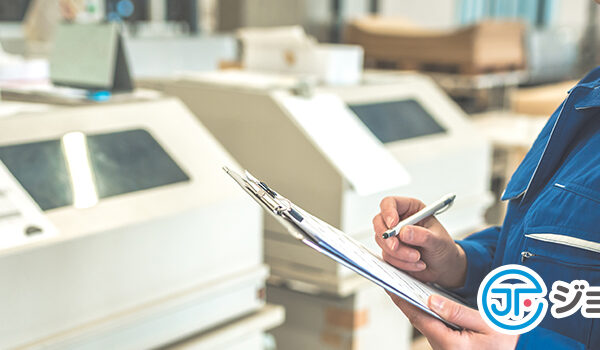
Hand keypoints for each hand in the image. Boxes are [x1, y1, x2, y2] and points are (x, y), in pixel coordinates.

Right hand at [373, 196, 466, 287]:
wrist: (445, 267)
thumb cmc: (443, 248)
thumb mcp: (438, 241)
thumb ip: (423, 235)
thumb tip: (404, 232)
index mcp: (411, 209)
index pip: (390, 203)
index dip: (388, 212)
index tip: (393, 225)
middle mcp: (399, 221)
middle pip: (379, 222)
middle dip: (387, 237)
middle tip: (396, 247)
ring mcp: (393, 237)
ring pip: (382, 241)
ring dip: (398, 253)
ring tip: (418, 258)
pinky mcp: (390, 251)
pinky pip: (387, 256)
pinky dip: (401, 263)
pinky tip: (417, 264)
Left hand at [389, 293, 518, 349]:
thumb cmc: (505, 343)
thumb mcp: (487, 324)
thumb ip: (458, 312)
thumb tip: (432, 300)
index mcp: (451, 343)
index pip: (419, 318)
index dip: (403, 301)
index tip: (390, 286)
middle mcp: (443, 348)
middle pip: (418, 320)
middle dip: (405, 300)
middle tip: (392, 280)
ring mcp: (445, 348)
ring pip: (425, 323)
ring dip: (413, 305)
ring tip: (403, 285)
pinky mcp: (450, 346)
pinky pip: (433, 326)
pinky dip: (425, 312)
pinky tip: (422, 299)